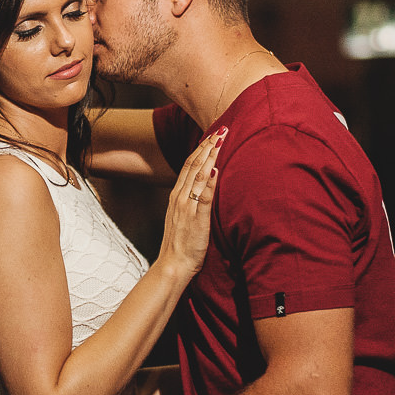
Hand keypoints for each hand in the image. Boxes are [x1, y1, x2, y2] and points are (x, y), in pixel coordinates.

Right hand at [155, 127, 224, 280]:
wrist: (173, 264)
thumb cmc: (180, 243)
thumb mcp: (182, 216)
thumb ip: (191, 199)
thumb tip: (204, 183)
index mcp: (177, 196)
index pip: (189, 166)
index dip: (201, 149)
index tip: (212, 135)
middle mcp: (181, 198)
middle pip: (194, 166)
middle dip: (208, 146)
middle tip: (221, 130)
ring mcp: (188, 208)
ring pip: (198, 177)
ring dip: (210, 157)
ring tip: (221, 141)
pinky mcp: (197, 220)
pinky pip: (204, 198)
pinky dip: (210, 183)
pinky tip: (216, 170)